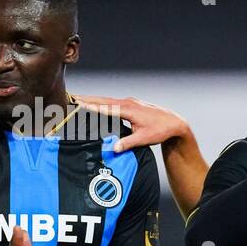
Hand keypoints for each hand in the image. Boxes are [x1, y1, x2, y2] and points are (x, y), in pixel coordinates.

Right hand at [73, 95, 187, 153]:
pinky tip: (97, 105)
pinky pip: (114, 103)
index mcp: (129, 110)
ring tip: (78, 99)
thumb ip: (128, 143)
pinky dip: (103, 103)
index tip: (78, 103)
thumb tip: (114, 148)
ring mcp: (130, 102)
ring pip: (108, 100)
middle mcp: (128, 103)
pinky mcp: (132, 104)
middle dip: (88, 99)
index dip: (91, 106)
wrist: (174, 123)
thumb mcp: (144, 139)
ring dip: (94, 100)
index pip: (106, 108)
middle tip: (71, 97)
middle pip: (104, 100)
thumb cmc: (160, 130)